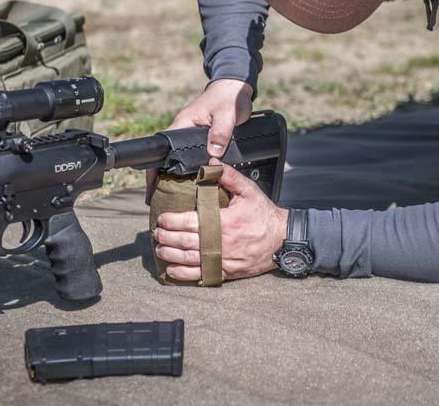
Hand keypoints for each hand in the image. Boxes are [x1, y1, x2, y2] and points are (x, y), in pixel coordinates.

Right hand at [145, 79, 252, 202]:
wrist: (235, 88)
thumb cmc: (229, 97)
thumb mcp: (226, 115)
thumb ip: (220, 132)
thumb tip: (213, 153)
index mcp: (182, 124)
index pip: (162, 149)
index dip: (155, 168)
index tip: (152, 186)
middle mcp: (183, 129)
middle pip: (168, 157)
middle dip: (162, 177)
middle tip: (160, 198)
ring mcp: (191, 134)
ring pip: (180, 158)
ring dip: (177, 174)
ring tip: (174, 196)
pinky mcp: (202, 137)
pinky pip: (192, 156)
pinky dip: (191, 168)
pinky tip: (194, 182)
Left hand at [153, 159, 287, 281]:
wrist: (283, 240)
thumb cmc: (264, 215)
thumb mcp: (250, 191)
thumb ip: (229, 176)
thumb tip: (211, 162)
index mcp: (224, 222)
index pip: (190, 221)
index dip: (171, 221)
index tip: (161, 218)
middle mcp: (221, 243)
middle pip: (185, 242)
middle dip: (166, 237)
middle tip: (156, 233)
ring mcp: (223, 260)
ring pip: (189, 260)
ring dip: (170, 255)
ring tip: (160, 249)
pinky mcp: (227, 272)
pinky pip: (201, 276)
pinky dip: (184, 274)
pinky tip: (173, 270)